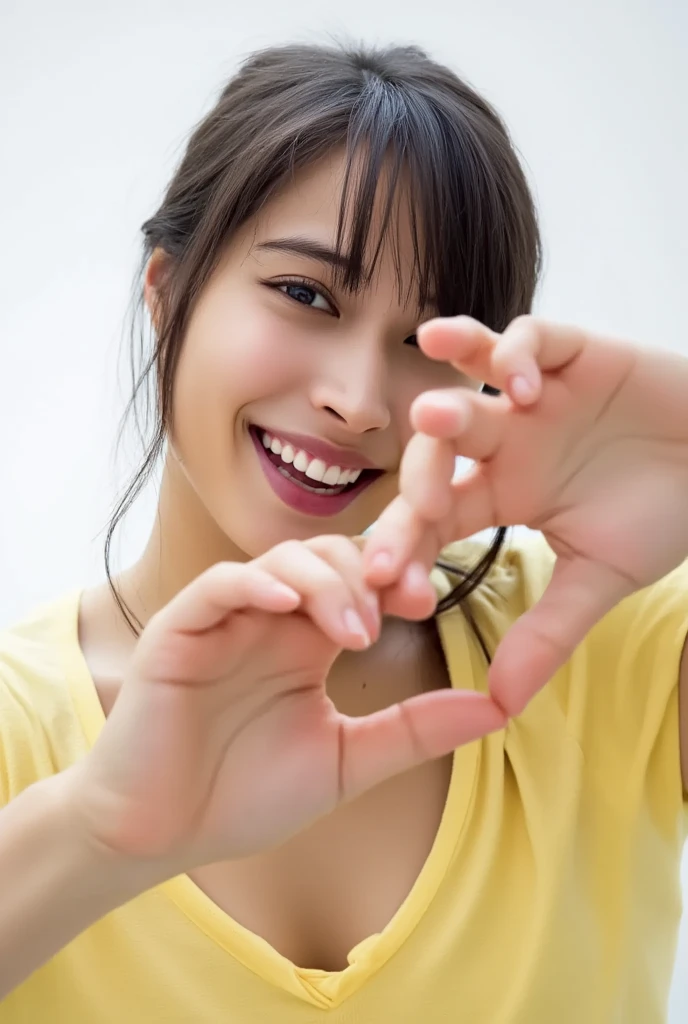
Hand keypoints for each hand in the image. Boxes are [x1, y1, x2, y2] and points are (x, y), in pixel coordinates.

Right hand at [72, 536, 504, 869]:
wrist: (163, 836)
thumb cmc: (247, 796)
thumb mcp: (348, 762)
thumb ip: (416, 730)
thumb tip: (500, 708)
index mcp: (308, 641)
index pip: (360, 581)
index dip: (398, 578)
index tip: (430, 600)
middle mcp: (270, 619)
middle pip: (328, 556)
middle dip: (370, 571)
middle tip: (405, 603)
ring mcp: (224, 620)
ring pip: (279, 561)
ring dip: (325, 581)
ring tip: (354, 630)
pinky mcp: (179, 631)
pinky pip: (219, 586)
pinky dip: (254, 585)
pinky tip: (287, 606)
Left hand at [365, 315, 687, 714]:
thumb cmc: (663, 514)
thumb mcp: (601, 578)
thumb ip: (547, 632)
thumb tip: (498, 706)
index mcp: (498, 495)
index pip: (432, 520)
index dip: (405, 548)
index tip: (386, 586)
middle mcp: (502, 443)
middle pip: (435, 453)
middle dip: (419, 479)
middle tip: (421, 508)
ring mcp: (530, 395)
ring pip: (467, 384)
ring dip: (449, 400)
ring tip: (436, 418)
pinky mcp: (571, 350)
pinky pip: (530, 338)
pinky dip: (517, 352)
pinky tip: (522, 384)